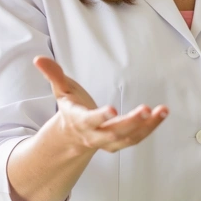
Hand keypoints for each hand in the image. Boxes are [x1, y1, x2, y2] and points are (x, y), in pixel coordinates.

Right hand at [33, 56, 167, 153]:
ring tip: (162, 111)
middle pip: (114, 133)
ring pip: (130, 138)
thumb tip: (38, 59)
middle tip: (145, 110)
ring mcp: (110, 141)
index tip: (112, 110)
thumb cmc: (71, 108)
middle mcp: (96, 135)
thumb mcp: (61, 91)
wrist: (74, 135)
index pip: (90, 121)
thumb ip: (53, 75)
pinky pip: (138, 137)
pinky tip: (162, 114)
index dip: (100, 117)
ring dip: (148, 126)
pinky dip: (151, 127)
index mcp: (80, 121)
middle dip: (130, 123)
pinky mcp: (122, 141)